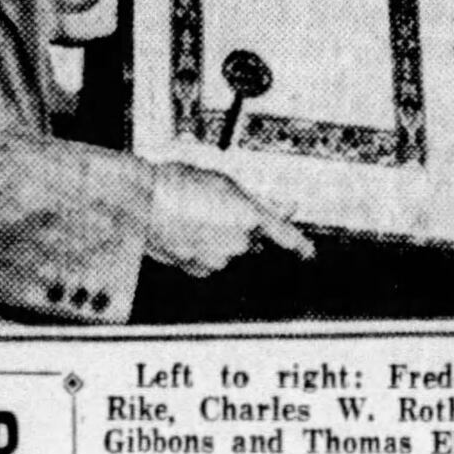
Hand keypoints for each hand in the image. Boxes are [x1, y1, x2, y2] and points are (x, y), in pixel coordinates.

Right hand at [145, 162, 314, 277]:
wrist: (144, 202)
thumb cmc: (181, 184)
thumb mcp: (225, 183)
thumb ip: (260, 199)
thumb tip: (286, 206)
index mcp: (248, 216)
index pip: (284, 235)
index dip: (299, 244)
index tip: (309, 252)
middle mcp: (237, 243)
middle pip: (251, 237)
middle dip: (242, 226)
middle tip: (216, 207)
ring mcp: (217, 259)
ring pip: (230, 249)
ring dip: (221, 236)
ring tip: (195, 215)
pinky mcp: (198, 269)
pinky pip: (210, 260)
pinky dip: (204, 248)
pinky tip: (188, 230)